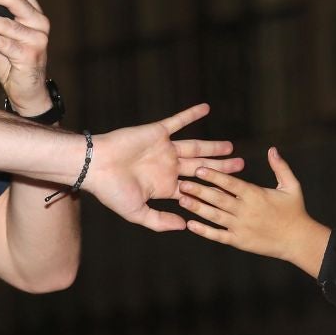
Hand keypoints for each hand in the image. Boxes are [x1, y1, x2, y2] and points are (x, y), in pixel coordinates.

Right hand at [82, 104, 241, 230]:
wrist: (95, 166)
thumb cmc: (112, 191)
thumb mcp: (137, 213)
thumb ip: (160, 221)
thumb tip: (185, 225)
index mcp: (164, 186)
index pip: (193, 190)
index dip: (211, 191)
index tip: (230, 192)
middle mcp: (167, 167)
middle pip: (200, 168)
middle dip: (220, 168)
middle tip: (240, 167)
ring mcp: (163, 149)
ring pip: (195, 147)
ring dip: (213, 147)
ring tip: (231, 147)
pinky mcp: (158, 132)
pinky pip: (178, 121)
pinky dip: (191, 114)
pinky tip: (206, 108)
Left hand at [177, 147, 330, 274]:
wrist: (298, 240)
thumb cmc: (295, 211)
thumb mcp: (291, 186)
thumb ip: (280, 167)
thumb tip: (272, 149)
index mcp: (256, 195)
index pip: (231, 183)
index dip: (214, 176)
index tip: (199, 169)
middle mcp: (245, 210)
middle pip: (218, 199)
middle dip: (199, 190)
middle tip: (182, 183)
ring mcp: (241, 227)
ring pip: (215, 216)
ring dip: (197, 208)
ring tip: (182, 200)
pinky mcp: (239, 241)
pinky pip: (218, 235)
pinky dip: (203, 231)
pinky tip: (190, 224)